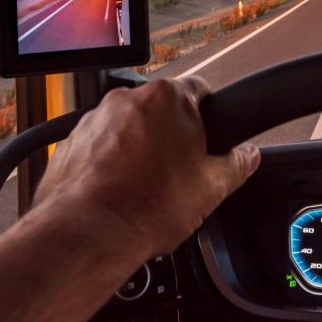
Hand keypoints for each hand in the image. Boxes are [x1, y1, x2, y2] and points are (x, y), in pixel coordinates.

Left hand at [32, 76, 259, 259]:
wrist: (88, 232)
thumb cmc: (147, 206)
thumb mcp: (212, 188)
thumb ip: (237, 164)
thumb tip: (248, 156)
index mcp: (169, 98)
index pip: (200, 89)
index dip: (209, 114)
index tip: (208, 135)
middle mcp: (129, 98)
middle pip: (161, 109)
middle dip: (171, 135)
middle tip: (179, 171)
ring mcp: (95, 118)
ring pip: (128, 126)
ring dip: (138, 148)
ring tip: (144, 187)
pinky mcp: (72, 141)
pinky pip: (99, 145)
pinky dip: (108, 162)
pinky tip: (118, 191)